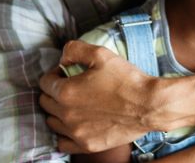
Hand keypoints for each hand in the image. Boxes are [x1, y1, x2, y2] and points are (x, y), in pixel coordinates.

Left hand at [39, 40, 161, 152]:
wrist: (149, 105)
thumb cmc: (126, 78)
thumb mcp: (101, 54)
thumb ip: (74, 50)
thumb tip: (62, 59)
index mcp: (66, 92)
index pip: (45, 82)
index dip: (55, 74)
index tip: (67, 73)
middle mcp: (66, 114)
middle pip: (45, 102)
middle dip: (54, 92)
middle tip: (71, 87)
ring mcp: (76, 132)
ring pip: (52, 122)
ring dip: (58, 112)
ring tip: (74, 105)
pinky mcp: (87, 145)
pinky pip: (62, 143)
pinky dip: (64, 133)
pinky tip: (75, 124)